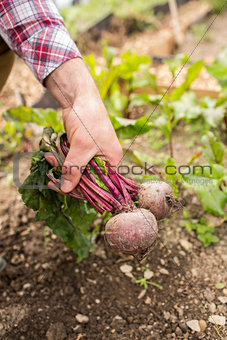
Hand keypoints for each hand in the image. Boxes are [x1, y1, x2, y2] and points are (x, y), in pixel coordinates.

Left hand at [45, 58, 121, 192]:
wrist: (78, 97)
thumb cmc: (88, 119)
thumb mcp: (81, 146)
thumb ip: (74, 168)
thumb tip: (66, 188)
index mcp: (112, 162)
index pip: (100, 185)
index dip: (83, 190)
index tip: (64, 189)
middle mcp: (104, 160)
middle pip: (86, 179)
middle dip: (68, 175)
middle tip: (53, 176)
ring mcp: (92, 154)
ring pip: (76, 170)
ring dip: (61, 167)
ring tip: (51, 159)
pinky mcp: (81, 149)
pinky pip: (70, 160)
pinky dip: (60, 159)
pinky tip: (52, 154)